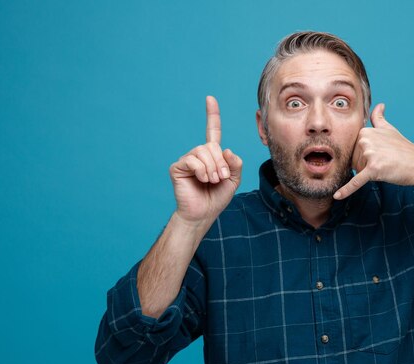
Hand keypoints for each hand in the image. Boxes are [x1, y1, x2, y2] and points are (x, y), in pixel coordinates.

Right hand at [169, 96, 242, 223]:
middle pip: (212, 146)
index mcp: (212, 155)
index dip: (212, 115)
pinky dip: (201, 170)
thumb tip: (227, 150)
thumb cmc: (217, 198)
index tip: (210, 99)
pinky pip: (192, 160)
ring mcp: (187, 160)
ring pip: (203, 151)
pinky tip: (202, 180)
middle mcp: (199, 154)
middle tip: (221, 178)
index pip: (212, 131)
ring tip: (212, 181)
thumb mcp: (234, 180)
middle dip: (221, 162)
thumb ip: (236, 164)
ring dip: (212, 168)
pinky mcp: (178, 167)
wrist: (203, 214)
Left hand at [334, 103, 413, 199]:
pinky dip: (347, 190)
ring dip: (368, 173)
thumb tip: (379, 105)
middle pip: (354, 160)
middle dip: (366, 165)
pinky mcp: (373, 169)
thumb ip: (379, 118)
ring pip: (357, 170)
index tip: (378, 154)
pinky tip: (337, 196)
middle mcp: (365, 140)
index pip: (353, 149)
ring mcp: (369, 155)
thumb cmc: (403, 149)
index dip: (364, 156)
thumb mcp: (389, 129)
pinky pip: (356, 182)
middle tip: (384, 161)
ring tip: (385, 167)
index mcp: (364, 132)